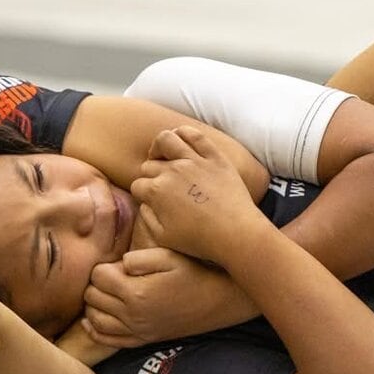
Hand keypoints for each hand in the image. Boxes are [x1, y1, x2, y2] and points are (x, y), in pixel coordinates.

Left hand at [82, 247, 251, 347]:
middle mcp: (132, 315)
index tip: (117, 263)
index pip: (97, 276)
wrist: (218, 300)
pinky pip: (109, 340)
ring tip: (106, 293)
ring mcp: (137, 330)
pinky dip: (96, 330)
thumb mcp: (169, 256)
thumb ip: (138, 257)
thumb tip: (117, 264)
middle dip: (96, 284)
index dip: (103, 266)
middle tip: (111, 276)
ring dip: (94, 304)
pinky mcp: (144, 339)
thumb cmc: (195, 272)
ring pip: (95, 320)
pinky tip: (94, 319)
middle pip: (92, 298)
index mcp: (136, 292)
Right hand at [129, 125, 259, 262]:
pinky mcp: (214, 157)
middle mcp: (172, 171)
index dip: (141, 194)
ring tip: (163, 156)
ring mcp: (194, 161)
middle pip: (149, 164)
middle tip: (158, 184)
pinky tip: (182, 140)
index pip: (137, 185)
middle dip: (149, 174)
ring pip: (166, 140)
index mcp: (156, 192)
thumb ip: (147, 217)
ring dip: (159, 147)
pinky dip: (185, 133)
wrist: (235, 233)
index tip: (150, 200)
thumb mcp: (163, 237)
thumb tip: (144, 203)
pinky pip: (196, 136)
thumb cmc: (200, 240)